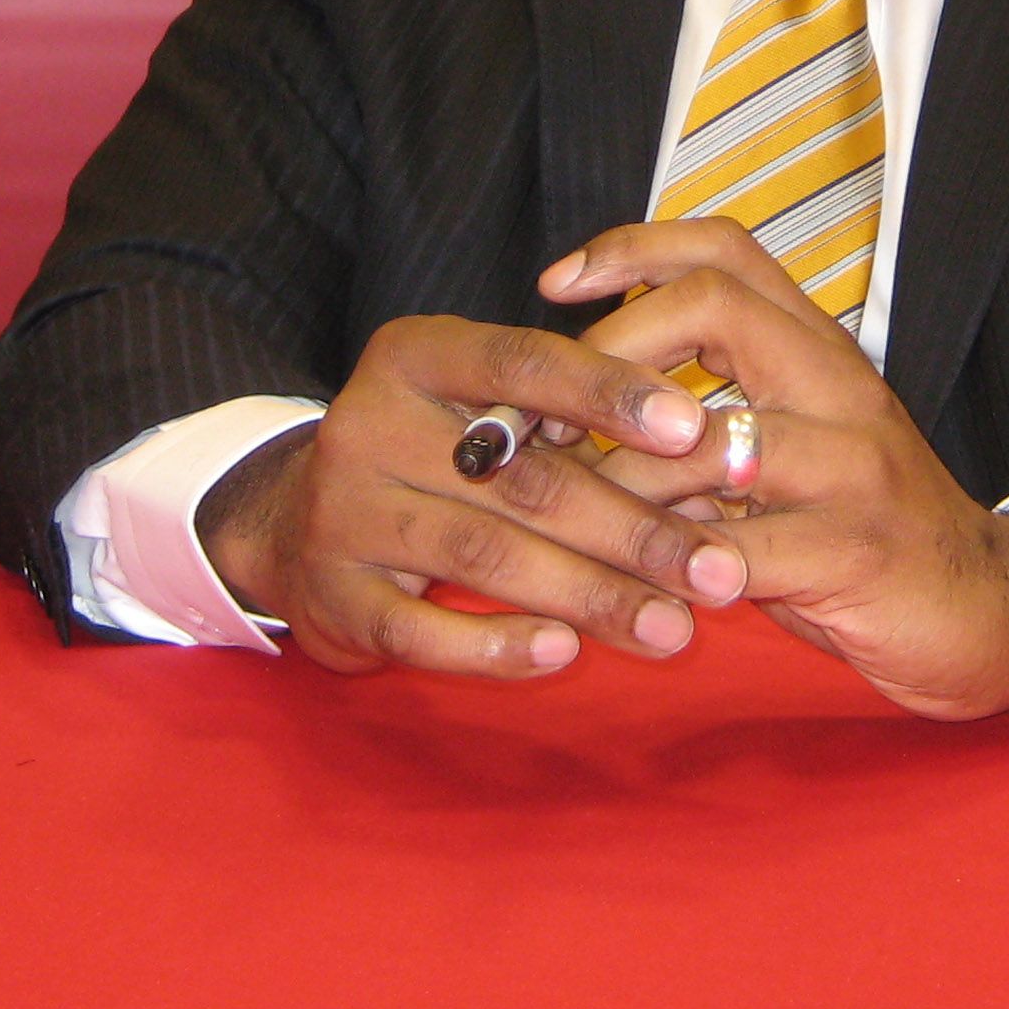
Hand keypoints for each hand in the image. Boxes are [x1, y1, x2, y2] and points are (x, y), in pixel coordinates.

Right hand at [195, 316, 747, 680]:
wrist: (290, 523)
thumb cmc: (433, 456)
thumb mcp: (480, 408)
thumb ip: (569, 420)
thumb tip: (710, 458)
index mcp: (417, 355)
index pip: (523, 363)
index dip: (610, 392)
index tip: (693, 428)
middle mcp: (370, 422)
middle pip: (523, 477)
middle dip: (633, 528)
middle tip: (718, 569)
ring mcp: (342, 511)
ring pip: (487, 555)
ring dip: (591, 595)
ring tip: (672, 627)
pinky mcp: (332, 594)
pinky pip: (422, 630)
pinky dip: (496, 644)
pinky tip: (564, 653)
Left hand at [540, 222, 1008, 720]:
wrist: (997, 611)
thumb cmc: (870, 534)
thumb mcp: (795, 457)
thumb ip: (710, 428)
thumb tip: (585, 420)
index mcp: (820, 353)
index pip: (725, 250)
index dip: (633, 248)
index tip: (556, 283)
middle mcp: (840, 388)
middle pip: (714, 307)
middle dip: (610, 356)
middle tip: (555, 425)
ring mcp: (856, 465)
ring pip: (713, 436)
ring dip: (623, 481)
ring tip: (574, 517)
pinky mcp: (861, 549)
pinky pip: (746, 547)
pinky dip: (683, 567)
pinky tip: (650, 590)